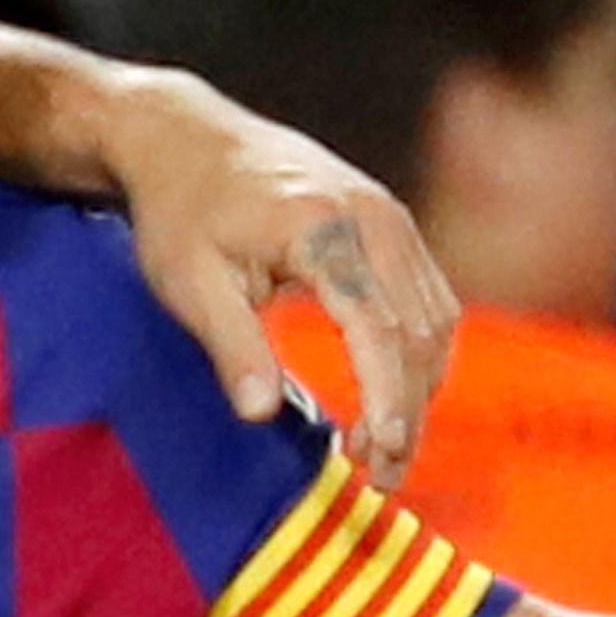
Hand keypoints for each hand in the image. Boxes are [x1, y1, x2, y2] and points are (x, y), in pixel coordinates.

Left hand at [102, 84, 460, 482]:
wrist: (189, 139)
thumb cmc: (181, 213)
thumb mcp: (188, 284)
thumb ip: (232, 348)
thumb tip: (261, 416)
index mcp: (323, 229)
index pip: (377, 328)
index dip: (386, 399)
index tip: (381, 455)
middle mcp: (374, 218)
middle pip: (418, 332)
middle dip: (407, 411)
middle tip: (379, 476)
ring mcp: (391, 217)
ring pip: (434, 320)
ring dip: (418, 389)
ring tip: (380, 449)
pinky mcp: (393, 225)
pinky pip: (429, 300)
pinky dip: (418, 355)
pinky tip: (390, 397)